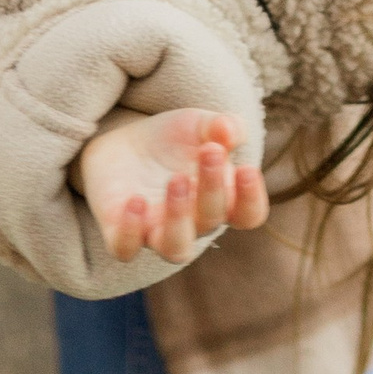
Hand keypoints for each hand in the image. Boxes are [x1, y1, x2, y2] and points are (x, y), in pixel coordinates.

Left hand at [74, 107, 268, 265]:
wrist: (123, 143)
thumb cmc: (173, 139)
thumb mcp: (199, 124)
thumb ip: (221, 125)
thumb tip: (230, 133)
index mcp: (221, 200)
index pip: (248, 216)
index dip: (252, 199)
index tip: (246, 168)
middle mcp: (193, 224)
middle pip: (211, 221)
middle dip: (212, 188)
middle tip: (209, 152)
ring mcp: (156, 232)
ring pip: (175, 249)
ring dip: (179, 219)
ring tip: (177, 179)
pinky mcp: (120, 233)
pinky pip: (125, 249)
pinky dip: (130, 231)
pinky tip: (135, 200)